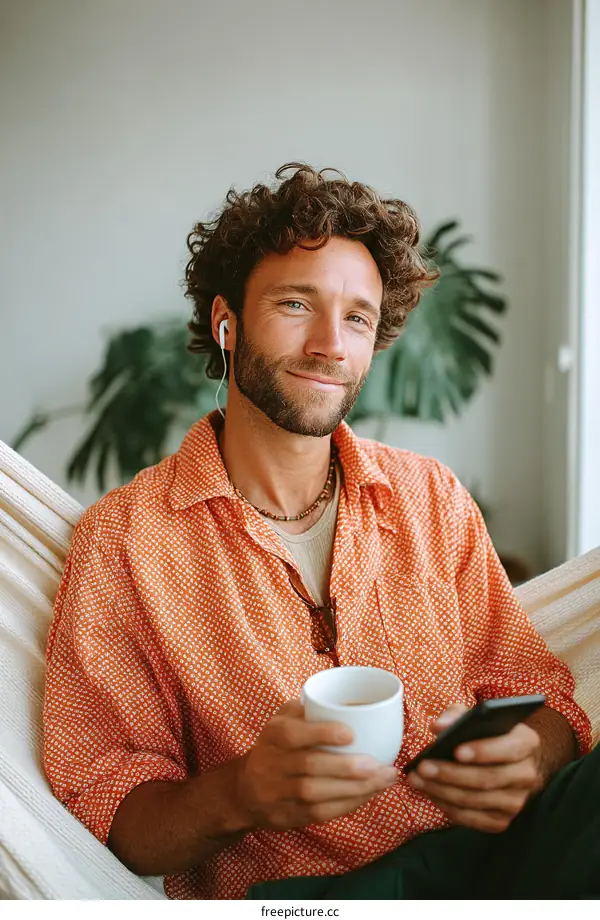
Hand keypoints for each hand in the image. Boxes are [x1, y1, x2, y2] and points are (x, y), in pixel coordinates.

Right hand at [233, 699, 397, 831]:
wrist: (245, 789)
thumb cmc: (276, 747)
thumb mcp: (282, 720)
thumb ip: (308, 709)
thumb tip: (349, 705)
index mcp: (272, 735)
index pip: (293, 734)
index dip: (322, 733)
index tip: (351, 733)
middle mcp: (270, 764)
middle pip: (309, 766)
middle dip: (347, 767)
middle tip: (379, 764)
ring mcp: (276, 793)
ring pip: (315, 794)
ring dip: (354, 789)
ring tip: (383, 780)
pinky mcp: (285, 816)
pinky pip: (319, 814)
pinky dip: (347, 805)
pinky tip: (368, 795)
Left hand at [407, 704, 543, 832]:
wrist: (505, 762)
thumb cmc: (485, 734)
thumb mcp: (474, 717)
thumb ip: (456, 716)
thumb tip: (439, 727)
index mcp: (527, 743)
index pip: (509, 749)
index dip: (483, 751)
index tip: (456, 751)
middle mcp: (527, 775)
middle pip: (488, 778)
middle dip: (451, 774)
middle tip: (423, 767)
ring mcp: (516, 801)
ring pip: (476, 800)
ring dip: (443, 791)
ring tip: (418, 779)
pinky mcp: (502, 820)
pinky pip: (473, 819)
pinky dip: (448, 807)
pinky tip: (430, 794)